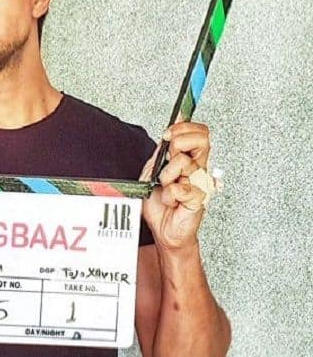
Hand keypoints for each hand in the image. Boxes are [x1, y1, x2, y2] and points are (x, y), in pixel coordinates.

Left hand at [141, 122, 209, 250]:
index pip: (200, 133)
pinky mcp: (200, 198)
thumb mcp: (153, 170)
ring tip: (166, 188)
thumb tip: (170, 128)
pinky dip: (168, 195)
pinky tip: (171, 201)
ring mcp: (201, 183)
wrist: (162, 228)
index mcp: (191, 160)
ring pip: (183, 162)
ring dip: (166, 176)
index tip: (167, 135)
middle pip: (202, 139)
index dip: (184, 128)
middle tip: (168, 158)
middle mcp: (199, 169)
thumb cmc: (159, 203)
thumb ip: (162, 151)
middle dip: (178, 143)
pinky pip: (178, 188)